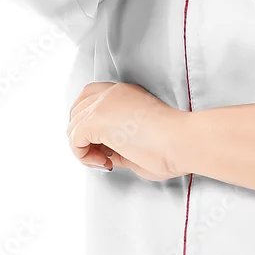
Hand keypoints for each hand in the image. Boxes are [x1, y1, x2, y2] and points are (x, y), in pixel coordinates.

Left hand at [67, 81, 188, 180]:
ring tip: (107, 160)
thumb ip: (118, 140)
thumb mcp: (139, 137)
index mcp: (125, 93)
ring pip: (73, 126)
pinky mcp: (97, 119)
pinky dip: (84, 156)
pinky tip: (107, 162)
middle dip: (83, 136)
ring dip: (84, 148)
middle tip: (102, 154)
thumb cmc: (171, 144)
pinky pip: (74, 140)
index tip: (106, 144)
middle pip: (78, 109)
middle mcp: (112, 93)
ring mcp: (103, 104)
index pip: (91, 97)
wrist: (181, 141)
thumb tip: (105, 153)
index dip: (90, 122)